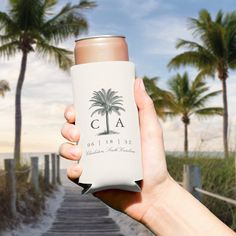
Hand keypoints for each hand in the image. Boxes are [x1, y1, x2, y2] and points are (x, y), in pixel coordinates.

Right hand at [60, 78, 172, 222]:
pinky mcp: (90, 179)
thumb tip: (137, 80)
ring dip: (66, 148)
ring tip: (79, 153)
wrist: (154, 193)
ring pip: (67, 150)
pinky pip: (73, 173)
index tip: (73, 111)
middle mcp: (96, 143)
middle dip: (67, 128)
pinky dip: (71, 171)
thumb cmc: (154, 159)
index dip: (72, 111)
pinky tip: (80, 169)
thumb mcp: (150, 130)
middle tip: (77, 132)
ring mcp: (92, 161)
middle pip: (70, 131)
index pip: (83, 117)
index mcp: (106, 130)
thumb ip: (145, 106)